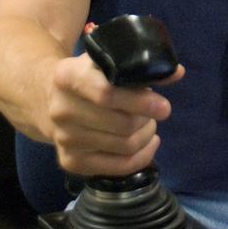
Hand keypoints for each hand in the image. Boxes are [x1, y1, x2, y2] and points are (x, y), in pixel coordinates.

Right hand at [46, 51, 184, 177]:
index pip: (108, 94)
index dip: (140, 102)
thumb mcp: (107, 61)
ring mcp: (64, 139)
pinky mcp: (70, 162)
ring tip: (150, 124)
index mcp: (67, 77)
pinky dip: (141, 157)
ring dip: (146, 135)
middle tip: (158, 111)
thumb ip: (140, 66)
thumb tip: (176, 72)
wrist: (50, 100)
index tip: (164, 106)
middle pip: (121, 124)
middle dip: (148, 119)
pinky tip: (149, 144)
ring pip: (123, 146)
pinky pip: (117, 167)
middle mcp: (61, 110)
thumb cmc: (88, 76)